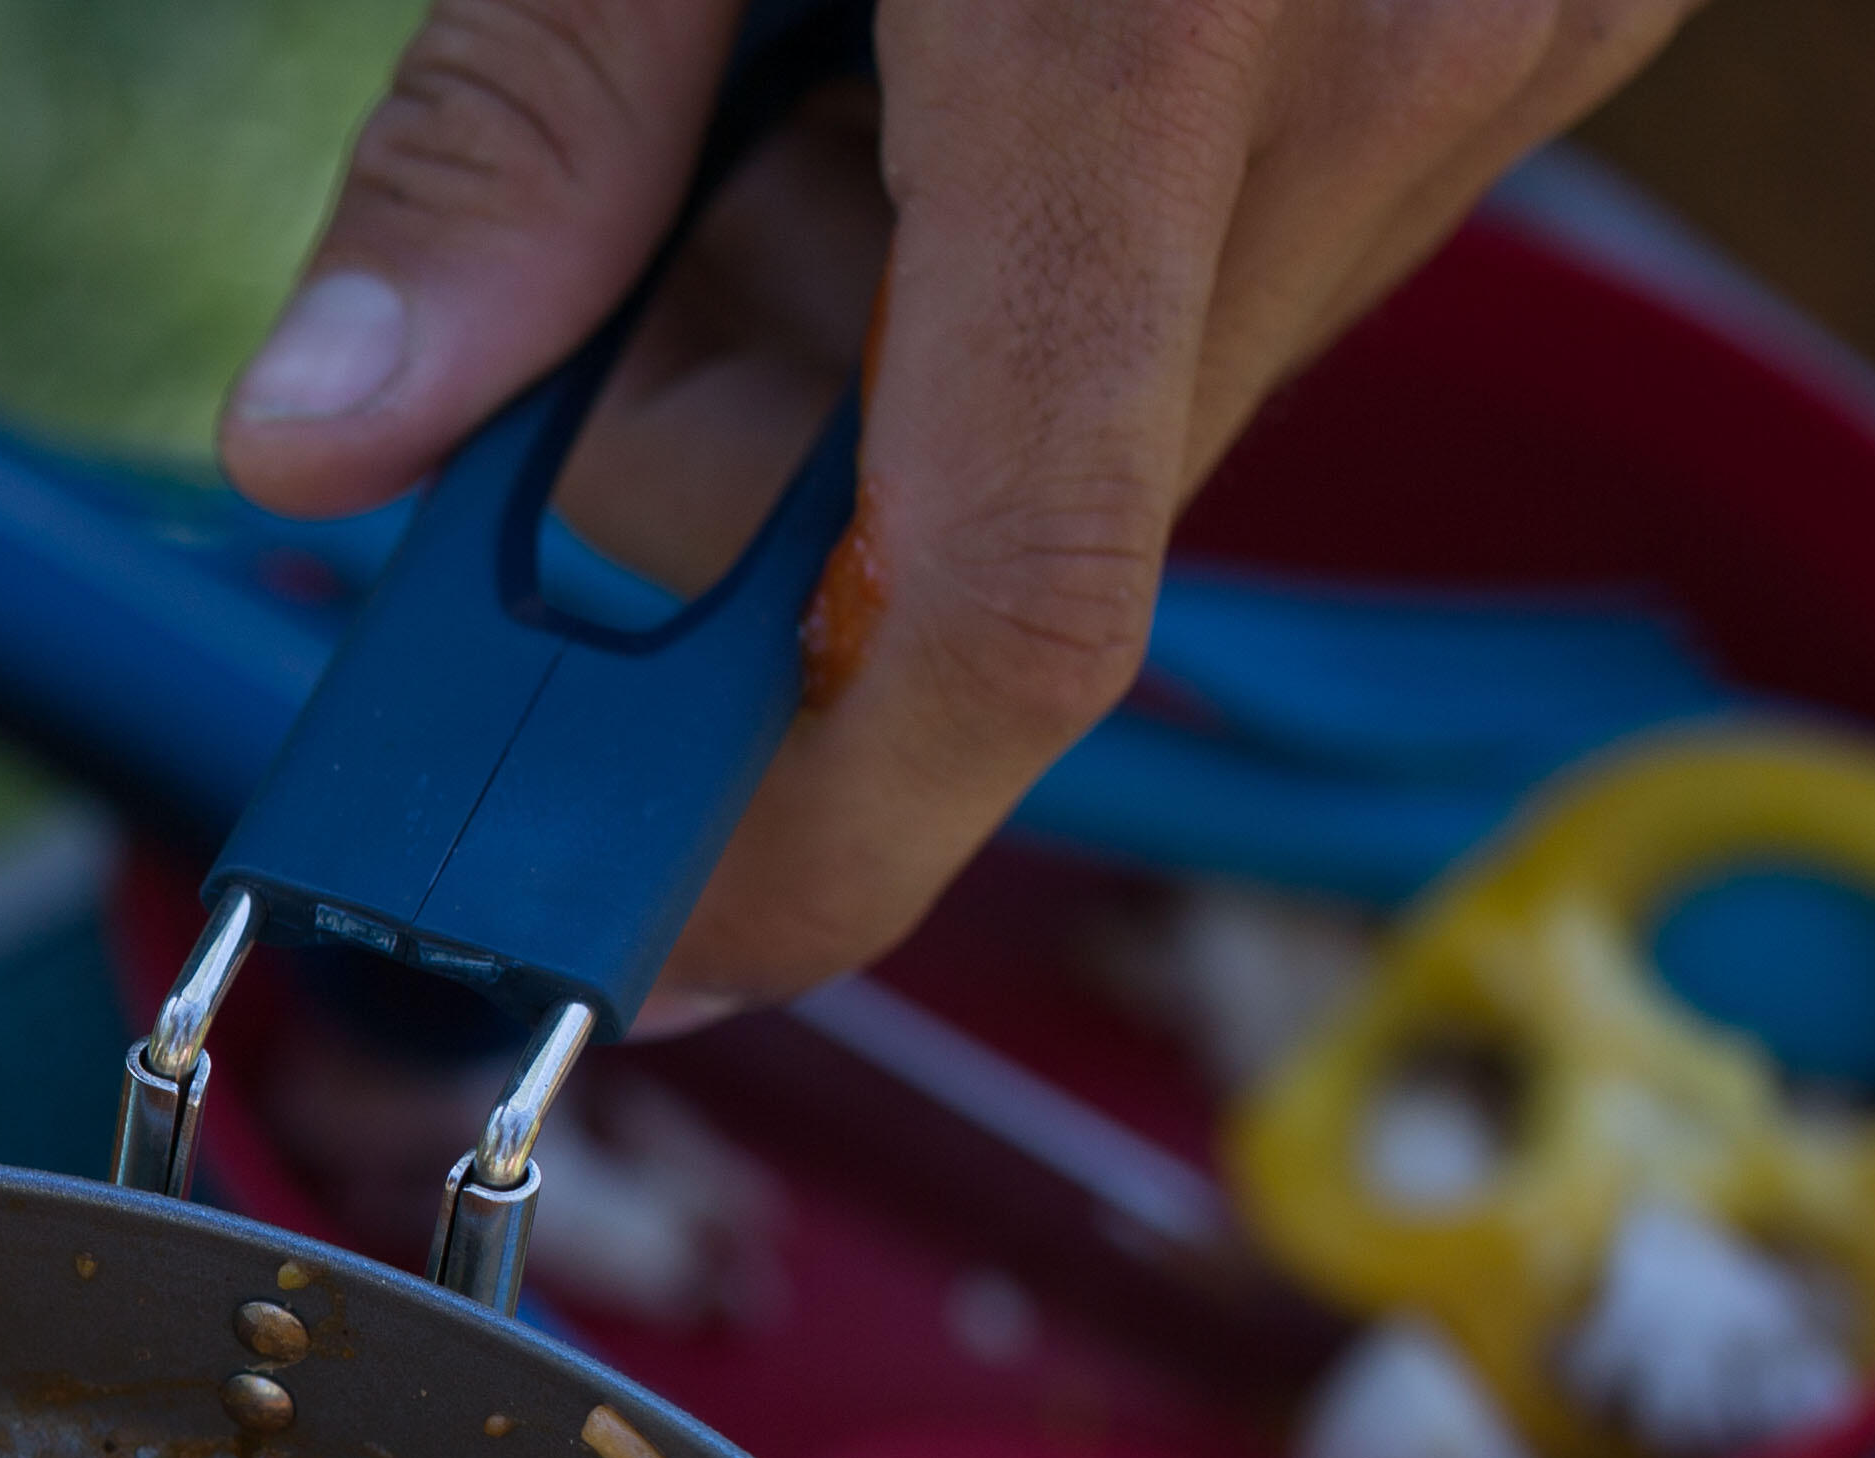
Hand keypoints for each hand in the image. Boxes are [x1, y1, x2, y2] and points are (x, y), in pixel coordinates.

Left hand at [214, 0, 1697, 1018]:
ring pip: (1142, 402)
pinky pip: (1249, 253)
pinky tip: (946, 101)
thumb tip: (333, 457)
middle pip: (1038, 521)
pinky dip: (1052, 270)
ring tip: (774, 169)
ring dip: (915, 397)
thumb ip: (514, 136)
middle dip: (771, 578)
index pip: (1001, 616)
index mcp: (1138, 29)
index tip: (623, 945)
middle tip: (547, 504)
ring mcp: (1509, 30)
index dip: (801, 854)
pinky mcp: (1541, 1)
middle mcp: (1386, 56)